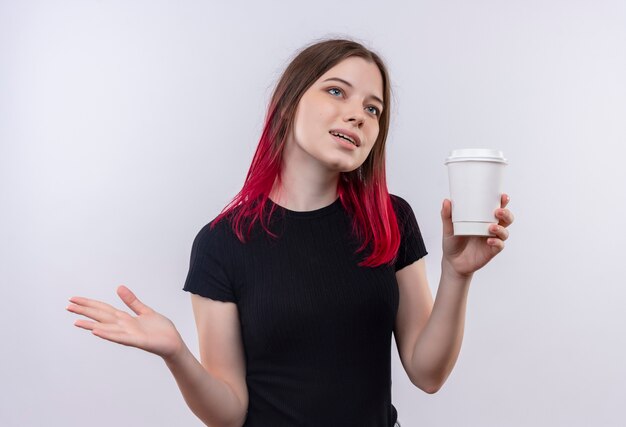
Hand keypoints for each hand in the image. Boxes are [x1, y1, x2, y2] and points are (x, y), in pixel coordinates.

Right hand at [67, 285, 182, 359]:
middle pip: (101, 316)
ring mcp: (129, 334)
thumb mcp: (145, 311)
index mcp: (125, 318)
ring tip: (76, 321)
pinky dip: (108, 334)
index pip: (103, 309)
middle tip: (67, 306)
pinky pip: (120, 337)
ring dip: (92, 326)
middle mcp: (123, 326)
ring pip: (107, 328)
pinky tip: (97, 331)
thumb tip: (119, 287)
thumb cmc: (160, 330)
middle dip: (85, 311)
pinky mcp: (137, 341)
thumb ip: (131, 301)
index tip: (74, 299)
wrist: (173, 343)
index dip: (89, 304)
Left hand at [441, 194, 513, 276]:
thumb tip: (446, 201)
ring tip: (491, 227)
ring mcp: (492, 239)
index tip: (503, 196)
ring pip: (505, 232)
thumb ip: (447, 215)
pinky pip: (499, 245)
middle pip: (506, 219)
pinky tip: (489, 240)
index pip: (496, 208)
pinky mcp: (491, 251)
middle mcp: (490, 228)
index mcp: (483, 219)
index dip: (502, 202)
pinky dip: (496, 242)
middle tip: (497, 211)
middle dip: (506, 213)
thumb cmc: (452, 242)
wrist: (452, 262)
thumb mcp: (448, 228)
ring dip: (501, 228)